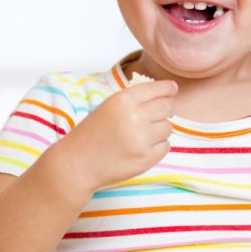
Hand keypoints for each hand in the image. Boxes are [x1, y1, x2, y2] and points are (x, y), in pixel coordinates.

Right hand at [58, 79, 176, 192]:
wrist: (78, 163)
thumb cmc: (92, 134)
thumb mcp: (108, 107)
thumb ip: (134, 100)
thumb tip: (166, 94)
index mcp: (122, 100)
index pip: (156, 89)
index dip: (167, 88)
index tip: (173, 89)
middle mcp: (134, 117)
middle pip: (167, 107)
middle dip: (165, 109)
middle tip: (156, 115)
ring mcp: (142, 139)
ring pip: (168, 127)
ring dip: (160, 129)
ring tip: (142, 135)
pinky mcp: (146, 158)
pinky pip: (166, 146)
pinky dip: (158, 146)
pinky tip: (142, 147)